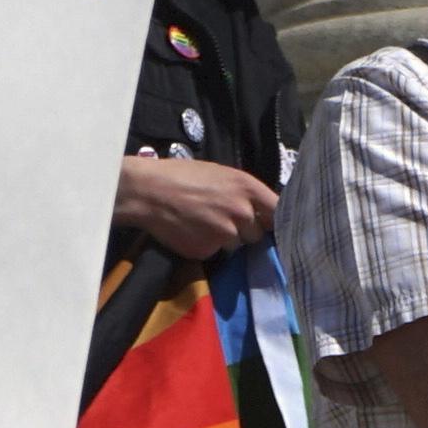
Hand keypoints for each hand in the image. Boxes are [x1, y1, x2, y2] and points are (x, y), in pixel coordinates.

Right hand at [108, 153, 278, 261]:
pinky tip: (192, 233)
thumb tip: (260, 210)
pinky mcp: (208, 251)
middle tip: (224, 220)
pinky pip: (216, 253)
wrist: (149, 192)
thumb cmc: (183, 176)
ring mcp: (226, 234)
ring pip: (238, 245)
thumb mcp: (221, 174)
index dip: (275, 220)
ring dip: (227, 240)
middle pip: (258, 233)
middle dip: (246, 231)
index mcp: (247, 187)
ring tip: (205, 224)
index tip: (270, 224)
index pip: (278, 211)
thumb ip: (244, 192)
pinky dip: (207, 246)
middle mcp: (242, 212)